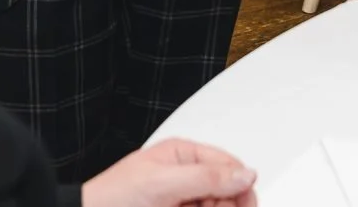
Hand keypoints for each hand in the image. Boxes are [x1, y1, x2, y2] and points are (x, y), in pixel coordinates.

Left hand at [83, 139, 256, 206]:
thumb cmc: (112, 198)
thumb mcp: (161, 183)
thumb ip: (205, 177)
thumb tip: (246, 174)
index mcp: (183, 154)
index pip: (229, 165)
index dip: (241, 186)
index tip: (243, 204)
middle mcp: (186, 177)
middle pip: (228, 191)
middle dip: (226, 204)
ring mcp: (182, 201)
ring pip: (218, 206)